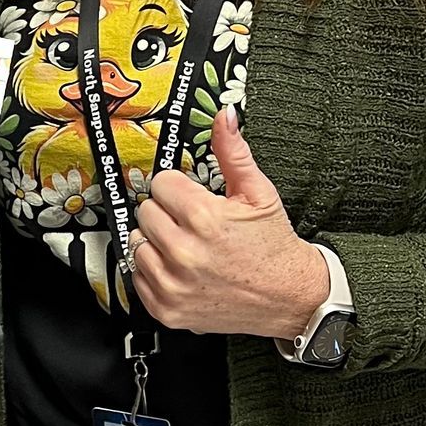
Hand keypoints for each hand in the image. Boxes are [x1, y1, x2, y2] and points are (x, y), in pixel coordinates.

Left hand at [129, 109, 330, 339]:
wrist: (289, 297)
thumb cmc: (273, 246)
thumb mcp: (259, 193)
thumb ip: (234, 153)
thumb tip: (224, 116)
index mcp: (203, 218)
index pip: (161, 184)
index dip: (179, 188)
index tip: (192, 198)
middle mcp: (183, 253)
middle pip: (146, 212)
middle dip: (167, 213)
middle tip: (193, 224)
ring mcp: (172, 284)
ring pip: (136, 243)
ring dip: (157, 242)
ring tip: (187, 246)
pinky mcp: (166, 309)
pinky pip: (137, 277)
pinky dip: (154, 271)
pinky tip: (181, 269)